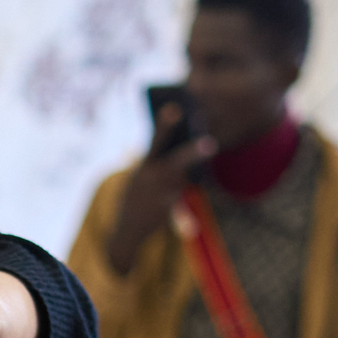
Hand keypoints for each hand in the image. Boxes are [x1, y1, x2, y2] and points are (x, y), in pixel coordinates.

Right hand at [105, 109, 214, 277]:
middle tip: (210, 145)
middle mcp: (152, 179)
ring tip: (196, 153)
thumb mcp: (141, 174)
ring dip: (190, 167)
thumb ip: (158, 160)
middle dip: (193, 153)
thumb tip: (185, 147)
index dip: (164, 124)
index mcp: (143, 165)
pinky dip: (184, 182)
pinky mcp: (168, 207)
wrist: (127, 228)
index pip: (155, 140)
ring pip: (185, 176)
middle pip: (177, 162)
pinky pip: (184, 189)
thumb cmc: (136, 193)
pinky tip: (185, 178)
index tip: (174, 108)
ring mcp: (161, 194)